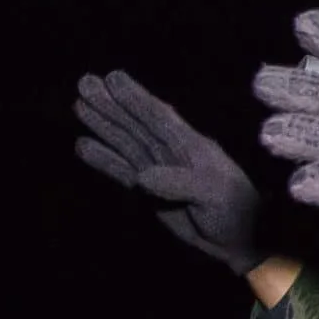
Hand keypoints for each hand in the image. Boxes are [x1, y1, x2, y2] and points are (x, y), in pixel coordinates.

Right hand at [74, 71, 265, 276]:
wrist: (240, 240)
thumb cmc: (234, 210)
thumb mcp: (215, 194)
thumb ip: (181, 184)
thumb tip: (141, 177)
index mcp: (191, 146)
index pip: (159, 117)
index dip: (137, 98)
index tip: (113, 78)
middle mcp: (171, 152)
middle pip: (136, 124)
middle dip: (111, 105)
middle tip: (85, 82)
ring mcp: (159, 171)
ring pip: (126, 142)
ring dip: (103, 125)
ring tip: (78, 104)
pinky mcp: (149, 192)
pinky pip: (121, 170)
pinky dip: (102, 159)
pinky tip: (82, 145)